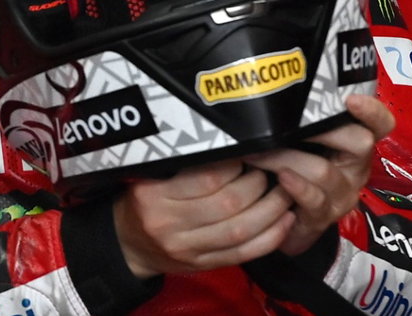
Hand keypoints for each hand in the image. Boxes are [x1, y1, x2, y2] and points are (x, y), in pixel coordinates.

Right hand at [113, 158, 296, 278]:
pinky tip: (284, 222)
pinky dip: (270, 238)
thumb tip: (231, 145)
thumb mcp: (151, 177)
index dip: (236, 165)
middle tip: (268, 171)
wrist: (127, 245)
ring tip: (284, 193)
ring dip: (270, 211)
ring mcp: (187, 249)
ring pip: (240, 231)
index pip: (207, 178)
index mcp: (155, 196)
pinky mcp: (203, 265)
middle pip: (228, 204)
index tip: (248, 154)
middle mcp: (169, 224)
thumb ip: (185, 166)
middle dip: (257, 185)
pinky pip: (243, 254)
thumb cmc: (143, 202)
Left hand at [241, 94, 394, 255]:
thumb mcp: (300, 142)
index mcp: (355, 144)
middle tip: (286, 123)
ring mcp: (343, 194)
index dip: (372, 111)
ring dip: (286, 158)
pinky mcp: (325, 217)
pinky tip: (280, 178)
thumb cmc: (292, 167)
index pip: (380, 124)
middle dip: (323, 130)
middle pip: (360, 143)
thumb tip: (269, 89)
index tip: (352, 99)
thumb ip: (298, 120)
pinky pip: (315, 199)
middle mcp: (356, 168)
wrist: (283, 220)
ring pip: (325, 171)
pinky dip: (296, 186)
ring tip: (258, 152)